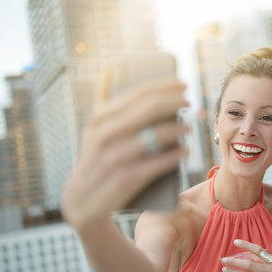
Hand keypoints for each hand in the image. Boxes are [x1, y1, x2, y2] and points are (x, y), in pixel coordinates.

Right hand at [61, 62, 188, 230]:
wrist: (81, 202)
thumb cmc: (96, 159)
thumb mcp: (93, 131)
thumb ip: (102, 102)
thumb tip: (109, 68)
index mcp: (99, 119)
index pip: (137, 94)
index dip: (164, 86)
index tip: (183, 84)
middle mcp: (104, 135)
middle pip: (148, 110)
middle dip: (174, 103)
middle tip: (190, 102)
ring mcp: (114, 158)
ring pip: (154, 136)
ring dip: (177, 129)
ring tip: (189, 127)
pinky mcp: (125, 179)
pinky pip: (156, 163)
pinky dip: (174, 156)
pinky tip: (185, 151)